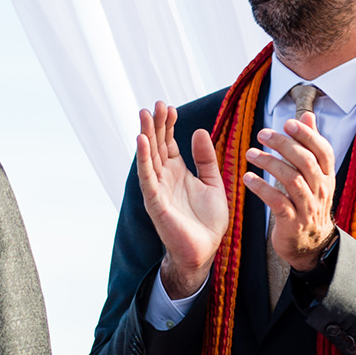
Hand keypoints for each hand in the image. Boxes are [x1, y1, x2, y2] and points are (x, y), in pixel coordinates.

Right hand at [135, 102, 228, 298]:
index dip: (168, 125)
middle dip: (155, 124)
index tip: (171, 107)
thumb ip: (206, 159)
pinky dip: (143, 158)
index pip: (168, 143)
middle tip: (156, 104)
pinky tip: (141, 141)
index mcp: (178, 172)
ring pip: (149, 157)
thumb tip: (198, 131)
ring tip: (144, 114)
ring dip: (145, 135)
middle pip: (156, 145)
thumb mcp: (213, 183)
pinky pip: (147, 177)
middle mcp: (165, 178)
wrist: (205, 250)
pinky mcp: (155, 202)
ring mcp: (158, 189)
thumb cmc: (208, 222)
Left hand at [246, 112, 337, 270]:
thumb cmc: (308, 205)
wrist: (311, 246)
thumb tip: (308, 116)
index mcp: (327, 176)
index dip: (307, 135)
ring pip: (292, 180)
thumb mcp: (315, 176)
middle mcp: (321, 190)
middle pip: (305, 162)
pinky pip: (278, 202)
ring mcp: (308, 207)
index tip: (288, 123)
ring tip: (250, 154)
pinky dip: (262, 189)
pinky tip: (248, 179)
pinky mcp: (293, 223)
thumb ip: (310, 146)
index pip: (322, 151)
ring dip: (269, 164)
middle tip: (262, 134)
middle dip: (283, 145)